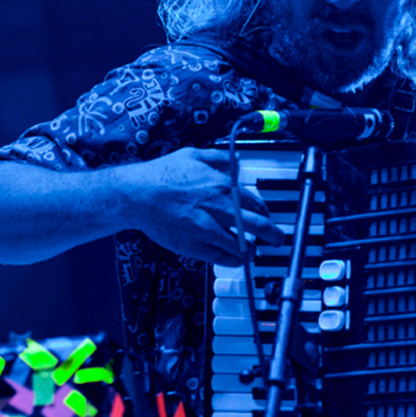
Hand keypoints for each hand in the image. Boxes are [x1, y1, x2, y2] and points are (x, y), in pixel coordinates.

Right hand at [127, 148, 286, 265]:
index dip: (265, 213)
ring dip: (252, 250)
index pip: (256, 203)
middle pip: (259, 226)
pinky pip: (223, 258)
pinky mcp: (195, 245)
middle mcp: (220, 208)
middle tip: (277, 239)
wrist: (138, 194)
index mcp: (223, 186)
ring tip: (253, 251)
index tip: (266, 217)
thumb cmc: (162, 175)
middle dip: (273, 235)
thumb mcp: (194, 155)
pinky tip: (237, 259)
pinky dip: (234, 261)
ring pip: (242, 245)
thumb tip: (235, 162)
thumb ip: (219, 158)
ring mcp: (209, 229)